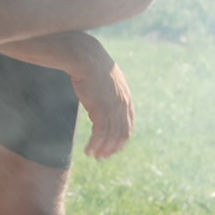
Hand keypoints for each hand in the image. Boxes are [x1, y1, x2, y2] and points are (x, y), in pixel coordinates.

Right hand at [67, 44, 132, 159]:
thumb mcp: (106, 80)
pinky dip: (95, 144)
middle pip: (122, 133)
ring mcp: (114, 108)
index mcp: (126, 98)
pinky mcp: (101, 110)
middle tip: (103, 156)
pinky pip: (100, 133)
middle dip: (113, 147)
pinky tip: (88, 151)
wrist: (86, 58)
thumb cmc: (92, 66)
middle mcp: (123, 105)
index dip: (121, 138)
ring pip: (111, 136)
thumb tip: (101, 98)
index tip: (113, 147)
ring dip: (103, 149)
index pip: (128, 124)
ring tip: (95, 156)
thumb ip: (108, 92)